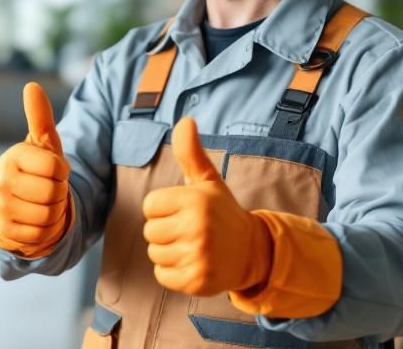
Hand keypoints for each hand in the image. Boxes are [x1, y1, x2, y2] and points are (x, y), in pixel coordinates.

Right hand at [0, 82, 71, 257]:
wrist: (19, 205)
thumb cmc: (37, 170)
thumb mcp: (43, 145)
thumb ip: (39, 116)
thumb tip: (31, 85)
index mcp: (13, 156)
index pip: (55, 168)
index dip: (62, 171)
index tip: (53, 171)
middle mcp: (1, 180)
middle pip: (54, 193)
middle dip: (59, 194)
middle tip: (48, 189)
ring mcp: (1, 207)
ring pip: (49, 215)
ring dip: (54, 213)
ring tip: (42, 204)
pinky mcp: (5, 231)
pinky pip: (41, 235)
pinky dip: (45, 230)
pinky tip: (35, 221)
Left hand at [142, 117, 271, 295]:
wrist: (253, 251)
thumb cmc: (221, 212)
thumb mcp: (207, 181)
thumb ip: (190, 152)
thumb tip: (185, 120)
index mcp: (195, 200)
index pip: (150, 206)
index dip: (163, 209)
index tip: (185, 211)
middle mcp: (197, 227)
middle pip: (150, 231)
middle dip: (166, 231)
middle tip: (191, 231)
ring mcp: (198, 256)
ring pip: (155, 254)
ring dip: (169, 252)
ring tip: (194, 246)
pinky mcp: (197, 281)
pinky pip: (162, 276)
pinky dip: (173, 273)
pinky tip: (194, 263)